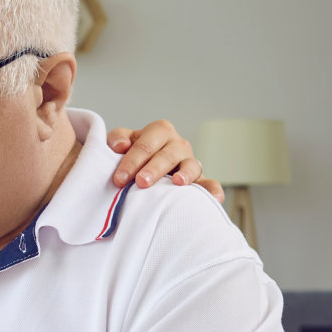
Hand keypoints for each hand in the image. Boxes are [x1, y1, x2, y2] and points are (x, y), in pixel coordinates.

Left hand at [107, 120, 224, 202]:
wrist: (145, 166)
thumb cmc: (133, 154)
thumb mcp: (122, 141)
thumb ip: (117, 139)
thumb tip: (120, 146)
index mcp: (159, 131)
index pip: (145, 145)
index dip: (131, 161)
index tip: (119, 179)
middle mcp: (178, 144)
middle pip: (166, 155)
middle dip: (153, 169)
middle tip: (141, 182)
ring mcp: (190, 161)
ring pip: (191, 165)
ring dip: (185, 174)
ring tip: (177, 183)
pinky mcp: (200, 180)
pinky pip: (210, 184)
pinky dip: (213, 190)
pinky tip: (214, 200)